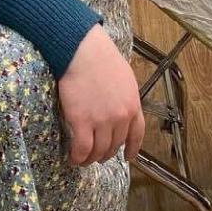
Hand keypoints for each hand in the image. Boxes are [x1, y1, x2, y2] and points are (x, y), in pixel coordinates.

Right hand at [57, 24, 145, 166]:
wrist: (84, 51)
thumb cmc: (102, 57)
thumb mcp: (125, 78)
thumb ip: (126, 96)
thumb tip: (121, 107)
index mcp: (133, 105)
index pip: (137, 134)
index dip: (132, 148)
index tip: (128, 156)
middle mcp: (120, 117)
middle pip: (115, 145)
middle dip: (107, 153)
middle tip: (98, 155)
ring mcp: (101, 121)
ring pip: (98, 151)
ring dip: (91, 158)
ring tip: (84, 159)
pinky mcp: (81, 122)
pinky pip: (82, 149)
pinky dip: (78, 157)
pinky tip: (73, 158)